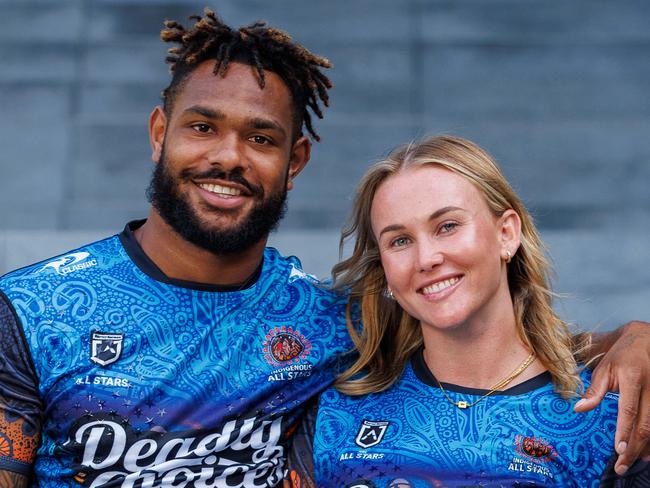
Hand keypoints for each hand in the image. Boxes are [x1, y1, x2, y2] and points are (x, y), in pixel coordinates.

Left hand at [574, 321, 649, 474]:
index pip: (630, 409)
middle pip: (645, 424)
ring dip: (645, 447)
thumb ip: (593, 390)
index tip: (619, 449)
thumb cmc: (621, 356)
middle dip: (634, 447)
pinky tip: (646, 451)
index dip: (625, 430)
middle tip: (621, 465)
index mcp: (633, 378)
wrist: (645, 340)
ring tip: (633, 462)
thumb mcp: (604, 368)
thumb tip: (578, 410)